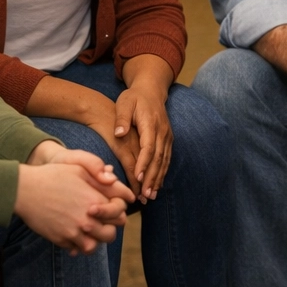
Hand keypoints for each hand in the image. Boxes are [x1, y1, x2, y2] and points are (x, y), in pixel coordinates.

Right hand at [14, 154, 133, 254]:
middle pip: (110, 234)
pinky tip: (74, 235)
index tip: (109, 208)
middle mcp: (87, 220)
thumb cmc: (52, 176)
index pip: (120, 215)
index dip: (117, 211)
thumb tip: (118, 185)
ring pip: (93, 247)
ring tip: (88, 232)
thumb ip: (102, 178)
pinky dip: (77, 245)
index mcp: (96, 201)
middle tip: (101, 222)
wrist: (25, 189)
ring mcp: (73, 232)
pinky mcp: (60, 240)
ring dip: (93, 240)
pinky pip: (75, 250)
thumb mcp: (80, 169)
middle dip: (108, 228)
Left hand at [114, 78, 172, 203]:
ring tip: (151, 196)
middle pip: (158, 158)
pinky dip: (162, 173)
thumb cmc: (134, 97)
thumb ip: (122, 118)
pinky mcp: (168, 140)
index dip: (143, 163)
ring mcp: (167, 136)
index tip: (136, 177)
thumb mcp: (124, 102)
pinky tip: (157, 185)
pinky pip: (166, 159)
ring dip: (158, 179)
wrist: (151, 90)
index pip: (148, 147)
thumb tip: (119, 133)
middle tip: (145, 195)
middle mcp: (162, 132)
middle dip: (151, 178)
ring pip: (164, 161)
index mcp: (151, 124)